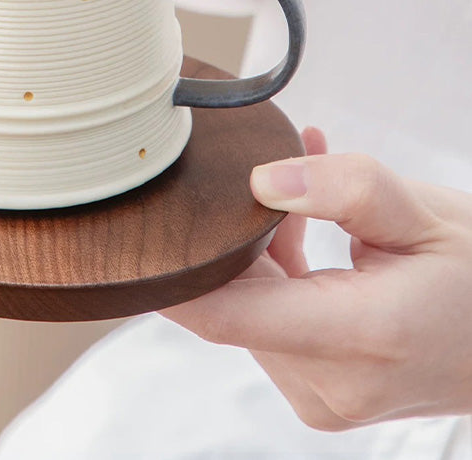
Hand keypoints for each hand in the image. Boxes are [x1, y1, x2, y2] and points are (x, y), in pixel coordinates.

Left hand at [161, 128, 471, 430]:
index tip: (140, 231)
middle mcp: (331, 382)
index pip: (222, 315)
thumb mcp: (425, 214)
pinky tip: (302, 221)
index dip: (171, 273)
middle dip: (232, 234)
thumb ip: (343, 188)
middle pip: (234, 301)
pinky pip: (275, 319)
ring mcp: (325, 394)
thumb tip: (264, 178)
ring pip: (252, 306)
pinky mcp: (322, 388)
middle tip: (253, 169)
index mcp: (357, 340)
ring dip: (261, 247)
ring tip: (302, 183)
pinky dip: (280, 270)